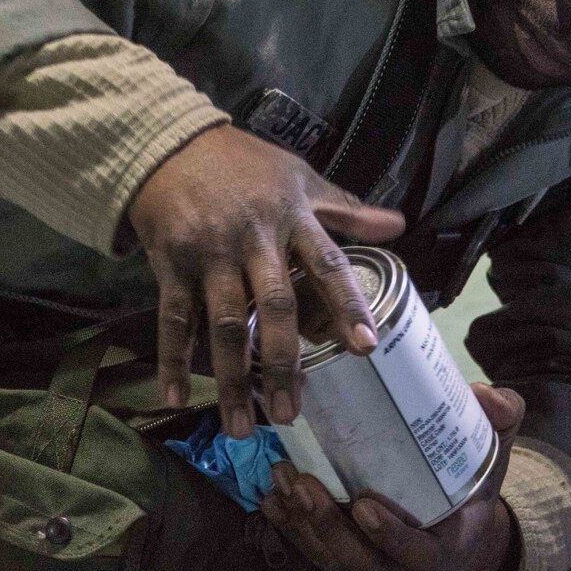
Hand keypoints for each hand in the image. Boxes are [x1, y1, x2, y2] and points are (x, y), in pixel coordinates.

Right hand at [126, 124, 404, 435]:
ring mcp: (209, 253)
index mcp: (291, 218)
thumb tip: (400, 224)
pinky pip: (173, 318)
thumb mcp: (300, 177)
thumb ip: (347, 209)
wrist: (170, 144)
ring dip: (232, 379)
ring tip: (242, 427)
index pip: (327, 266)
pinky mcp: (171, 263)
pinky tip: (175, 396)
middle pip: (273, 307)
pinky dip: (172, 359)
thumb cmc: (244, 165)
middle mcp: (253, 239)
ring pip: (223, 325)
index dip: (347, 305)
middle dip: (283, 363)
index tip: (366, 348)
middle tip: (291, 413)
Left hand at [260, 383, 525, 570]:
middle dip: (326, 525)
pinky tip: (272, 498)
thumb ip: (498, 424)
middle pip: (357, 560)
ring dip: (300, 523)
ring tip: (282, 478)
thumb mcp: (492, 461)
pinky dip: (290, 528)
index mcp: (441, 552)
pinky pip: (314, 555)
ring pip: (328, 558)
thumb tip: (486, 393)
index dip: (390, 536)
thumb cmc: (472, 495)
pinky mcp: (346, 568)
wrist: (460, 544)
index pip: (414, 554)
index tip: (365, 505)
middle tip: (303, 482)